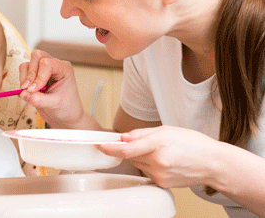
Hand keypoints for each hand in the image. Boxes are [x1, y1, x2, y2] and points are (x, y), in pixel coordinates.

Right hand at [19, 50, 87, 128]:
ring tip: (28, 91)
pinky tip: (28, 91)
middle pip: (37, 56)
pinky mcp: (35, 75)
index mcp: (64, 69)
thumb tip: (24, 94)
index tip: (34, 90)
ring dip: (25, 77)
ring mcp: (44, 69)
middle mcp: (54, 65)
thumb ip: (38, 99)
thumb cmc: (66, 108)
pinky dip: (22, 80)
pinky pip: (24, 70)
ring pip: (28, 63)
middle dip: (30, 73)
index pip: (47, 63)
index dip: (38, 76)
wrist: (66, 116)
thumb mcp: (54, 105)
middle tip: (29, 89)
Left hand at [97, 126, 219, 187]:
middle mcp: (158, 162)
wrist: (213, 164)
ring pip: (138, 164)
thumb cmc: (193, 144)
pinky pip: (147, 172)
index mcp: (158, 144)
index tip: (100, 145)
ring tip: (162, 152)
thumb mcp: (166, 130)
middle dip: (133, 149)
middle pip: (130, 155)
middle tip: (149, 144)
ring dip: (142, 157)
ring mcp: (160, 175)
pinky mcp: (161, 184)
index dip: (110, 147)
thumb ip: (141, 133)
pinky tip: (165, 162)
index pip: (126, 149)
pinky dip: (150, 166)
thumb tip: (123, 137)